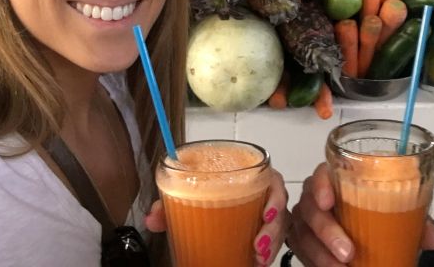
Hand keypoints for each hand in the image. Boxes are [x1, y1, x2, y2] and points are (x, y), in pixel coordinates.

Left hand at [145, 169, 289, 265]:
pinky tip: (258, 262)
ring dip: (272, 244)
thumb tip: (153, 218)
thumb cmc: (200, 196)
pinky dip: (268, 253)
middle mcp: (260, 194)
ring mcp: (264, 214)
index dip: (276, 195)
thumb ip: (167, 206)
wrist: (201, 211)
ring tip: (258, 258)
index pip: (272, 179)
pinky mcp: (264, 232)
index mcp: (246, 177)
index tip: (267, 213)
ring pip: (280, 227)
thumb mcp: (183, 198)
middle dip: (273, 229)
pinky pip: (274, 241)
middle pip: (279, 207)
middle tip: (258, 245)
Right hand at [287, 163, 433, 265]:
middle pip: (310, 207)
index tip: (329, 202)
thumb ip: (413, 221)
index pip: (321, 173)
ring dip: (321, 254)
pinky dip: (314, 262)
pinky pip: (301, 251)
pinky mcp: (301, 241)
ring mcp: (305, 220)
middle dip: (327, 231)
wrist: (359, 231)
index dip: (320, 185)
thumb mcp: (394, 214)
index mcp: (337, 180)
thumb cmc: (373, 213)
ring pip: (303, 233)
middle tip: (347, 252)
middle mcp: (316, 197)